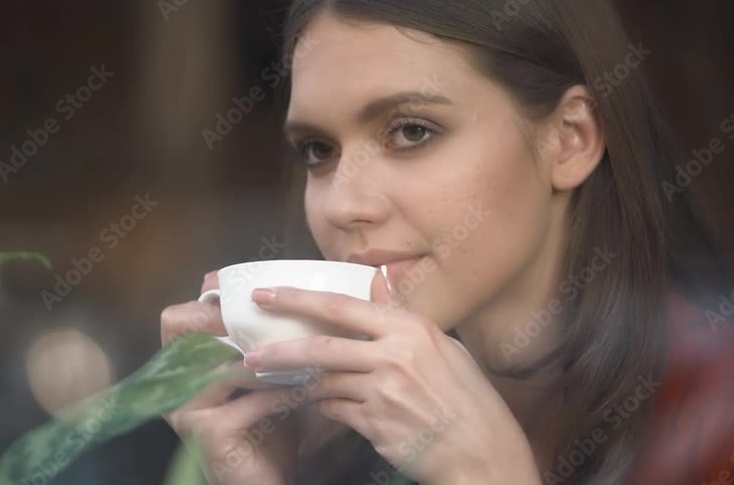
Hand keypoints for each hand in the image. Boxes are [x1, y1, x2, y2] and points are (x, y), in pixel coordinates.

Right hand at [160, 270, 300, 484]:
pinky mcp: (209, 432)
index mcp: (183, 370)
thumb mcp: (262, 378)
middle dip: (229, 316)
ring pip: (223, 362)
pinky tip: (307, 389)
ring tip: (301, 348)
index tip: (247, 289)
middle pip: (185, 330)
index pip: (180, 318)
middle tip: (269, 312)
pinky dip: (283, 391)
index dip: (208, 298)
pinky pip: (251, 399)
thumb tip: (295, 293)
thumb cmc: (265, 427)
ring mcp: (188, 411)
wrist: (264, 483)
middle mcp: (175, 388)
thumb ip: (263, 341)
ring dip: (266, 354)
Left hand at [241, 270, 542, 483]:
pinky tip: (322, 405)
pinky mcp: (375, 425)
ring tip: (278, 381)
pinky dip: (325, 406)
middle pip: (321, 345)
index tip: (267, 294)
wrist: (483, 452)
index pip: (341, 306)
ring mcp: (383, 392)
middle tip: (250, 350)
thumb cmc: (468, 400)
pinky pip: (335, 410)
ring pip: (324, 381)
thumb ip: (403, 316)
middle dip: (279, 348)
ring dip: (299, 383)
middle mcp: (395, 356)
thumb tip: (378, 282)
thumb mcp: (444, 348)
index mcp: (411, 329)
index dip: (298, 298)